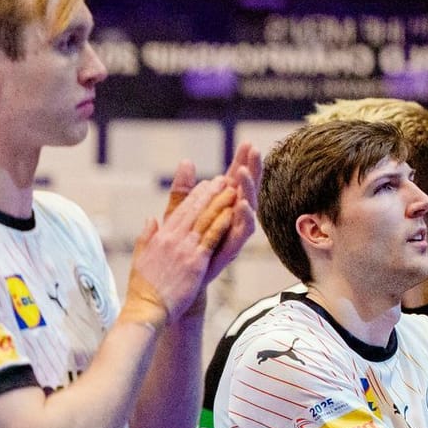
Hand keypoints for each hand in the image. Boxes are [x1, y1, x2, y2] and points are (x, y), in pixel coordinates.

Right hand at [126, 175, 238, 324]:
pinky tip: (232, 211)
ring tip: (232, 188)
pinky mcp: (195, 262)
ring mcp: (184, 249)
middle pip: (194, 211)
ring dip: (219, 202)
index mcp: (159, 237)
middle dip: (209, 193)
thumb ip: (146, 236)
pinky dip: (221, 223)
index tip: (205, 185)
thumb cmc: (142, 289)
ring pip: (204, 220)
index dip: (194, 196)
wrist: (146, 308)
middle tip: (223, 179)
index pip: (179, 211)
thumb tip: (150, 219)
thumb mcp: (140, 257)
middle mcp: (172, 239)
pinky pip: (211, 238)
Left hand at [185, 145, 259, 283]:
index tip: (247, 143)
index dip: (241, 162)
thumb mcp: (177, 215)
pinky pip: (241, 233)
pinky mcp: (230, 250)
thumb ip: (183, 191)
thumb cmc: (178, 249)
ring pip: (248, 208)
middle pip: (246, 190)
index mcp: (219, 208)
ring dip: (248, 190)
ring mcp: (232, 234)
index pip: (234, 181)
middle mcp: (231, 219)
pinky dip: (244, 218)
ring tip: (244, 173)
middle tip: (254, 150)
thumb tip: (186, 162)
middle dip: (252, 170)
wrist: (173, 284)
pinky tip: (242, 204)